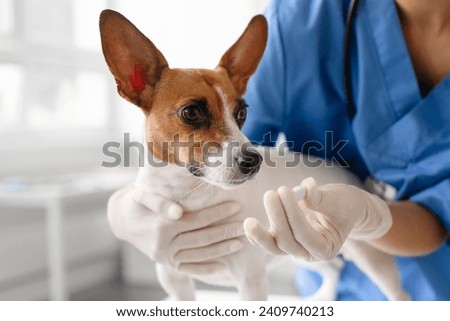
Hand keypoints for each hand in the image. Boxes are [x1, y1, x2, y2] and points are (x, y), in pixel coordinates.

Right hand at [107, 185, 243, 273]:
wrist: (122, 220)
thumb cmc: (136, 202)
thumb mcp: (142, 195)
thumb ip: (159, 202)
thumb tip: (178, 213)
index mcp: (161, 227)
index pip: (197, 219)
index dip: (218, 213)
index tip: (236, 205)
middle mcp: (164, 245)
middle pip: (202, 238)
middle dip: (226, 231)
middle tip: (246, 224)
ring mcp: (166, 257)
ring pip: (199, 254)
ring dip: (222, 249)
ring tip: (241, 242)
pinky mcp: (167, 264)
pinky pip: (190, 268)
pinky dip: (207, 268)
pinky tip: (224, 265)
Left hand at [243, 177, 391, 260]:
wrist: (344, 208)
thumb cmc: (343, 204)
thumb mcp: (337, 200)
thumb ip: (320, 198)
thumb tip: (306, 187)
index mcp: (326, 248)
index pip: (305, 235)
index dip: (293, 213)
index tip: (285, 191)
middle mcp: (309, 253)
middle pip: (287, 243)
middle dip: (276, 218)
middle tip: (270, 194)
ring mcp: (295, 248)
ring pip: (275, 247)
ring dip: (261, 235)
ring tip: (248, 221)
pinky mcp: (285, 240)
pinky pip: (269, 242)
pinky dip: (257, 236)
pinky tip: (248, 226)